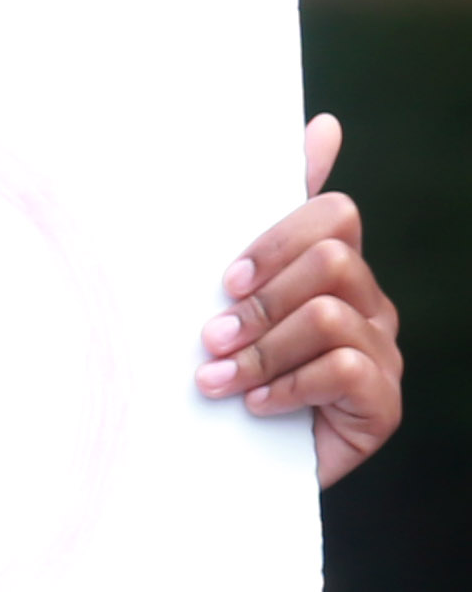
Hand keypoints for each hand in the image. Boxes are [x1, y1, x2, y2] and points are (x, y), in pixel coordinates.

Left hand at [205, 115, 402, 486]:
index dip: (276, 240)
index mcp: (330, 271)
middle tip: (211, 338)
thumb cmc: (217, 371)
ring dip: (261, 349)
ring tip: (216, 380)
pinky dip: (290, 386)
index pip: (333, 214)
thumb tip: (324, 124)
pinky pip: (347, 369)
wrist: (217, 467)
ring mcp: (380, 355)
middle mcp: (366, 306)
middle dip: (261, 300)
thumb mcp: (221, 295)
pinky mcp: (382, 406)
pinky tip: (256, 406)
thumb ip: (256, 217)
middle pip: (333, 259)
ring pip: (331, 313)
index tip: (223, 280)